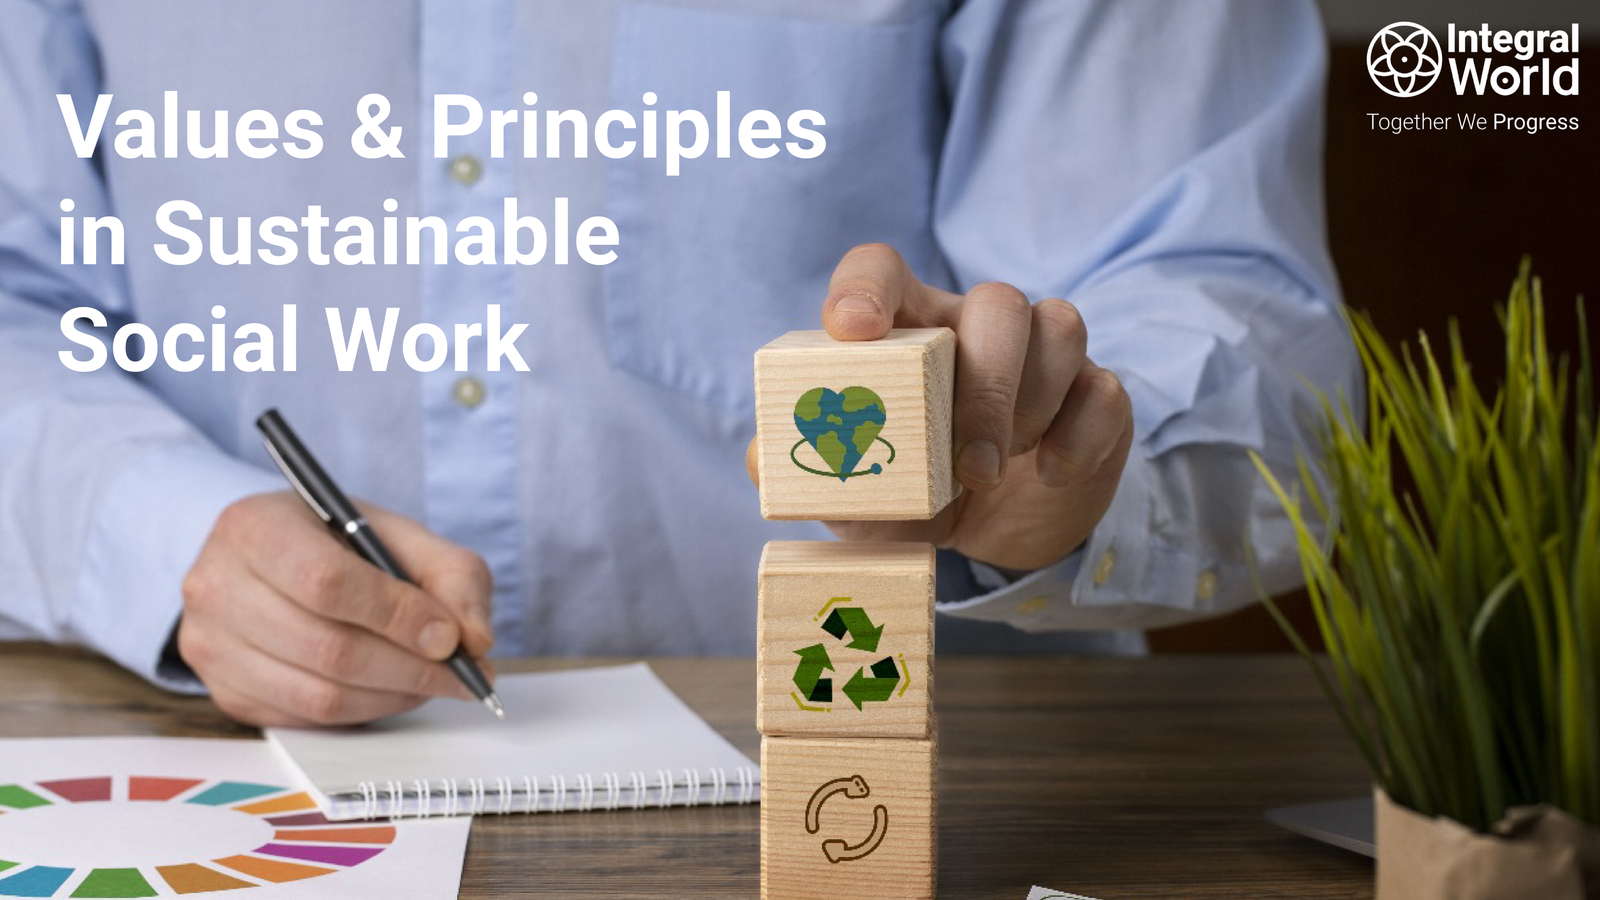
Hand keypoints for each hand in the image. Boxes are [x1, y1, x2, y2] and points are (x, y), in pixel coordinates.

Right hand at [178, 490, 494, 726]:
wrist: (271, 561)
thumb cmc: (339, 543)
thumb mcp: (399, 535)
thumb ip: (452, 575)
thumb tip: (475, 641)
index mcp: (255, 527)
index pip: (327, 583)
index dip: (396, 616)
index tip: (449, 637)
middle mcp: (216, 585)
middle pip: (326, 647)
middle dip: (409, 667)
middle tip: (461, 674)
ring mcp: (210, 645)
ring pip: (319, 695)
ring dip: (394, 696)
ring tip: (435, 681)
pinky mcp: (225, 692)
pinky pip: (307, 719)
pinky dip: (365, 711)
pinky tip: (393, 689)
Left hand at [748, 243, 1133, 571]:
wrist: (992, 531)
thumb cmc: (912, 492)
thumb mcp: (857, 493)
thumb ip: (811, 471)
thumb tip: (761, 459)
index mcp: (905, 329)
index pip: (881, 268)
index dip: (866, 288)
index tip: (853, 330)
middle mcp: (974, 325)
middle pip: (996, 303)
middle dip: (986, 385)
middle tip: (968, 466)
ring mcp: (1043, 356)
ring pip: (1060, 329)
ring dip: (1029, 406)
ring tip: (996, 472)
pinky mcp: (1093, 396)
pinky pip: (1104, 389)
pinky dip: (1079, 435)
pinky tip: (1049, 475)